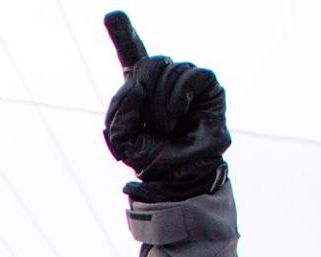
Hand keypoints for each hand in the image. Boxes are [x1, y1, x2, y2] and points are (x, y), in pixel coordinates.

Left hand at [100, 11, 229, 203]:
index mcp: (141, 89)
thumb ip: (118, 110)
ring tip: (166, 127)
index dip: (123, 35)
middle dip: (141, 93)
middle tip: (147, 122)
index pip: (131, 55)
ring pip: (168, 71)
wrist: (179, 177)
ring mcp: (187, 80)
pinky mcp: (208, 85)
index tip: (112, 15)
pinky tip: (177, 113)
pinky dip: (179, 95)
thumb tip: (137, 82)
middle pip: (147, 63)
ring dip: (160, 105)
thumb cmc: (152, 158)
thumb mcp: (120, 140)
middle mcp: (164, 79)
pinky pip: (191, 75)